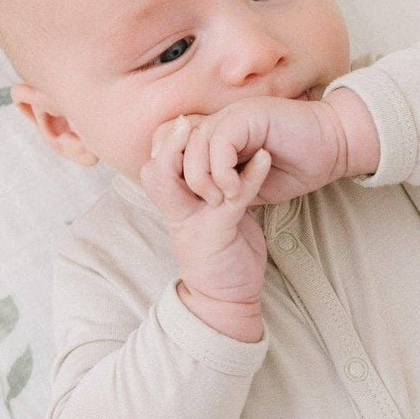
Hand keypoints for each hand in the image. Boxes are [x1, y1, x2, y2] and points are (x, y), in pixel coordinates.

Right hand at [139, 115, 274, 305]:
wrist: (226, 298)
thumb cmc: (222, 253)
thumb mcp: (211, 216)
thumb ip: (209, 190)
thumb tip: (220, 159)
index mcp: (174, 205)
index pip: (155, 166)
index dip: (164, 143)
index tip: (183, 122)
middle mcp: (177, 211)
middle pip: (156, 170)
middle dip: (167, 142)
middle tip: (186, 120)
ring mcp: (194, 222)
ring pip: (176, 181)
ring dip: (194, 153)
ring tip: (213, 129)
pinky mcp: (218, 233)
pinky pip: (230, 199)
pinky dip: (250, 176)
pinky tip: (264, 159)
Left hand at [150, 98, 348, 207]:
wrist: (332, 150)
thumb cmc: (294, 168)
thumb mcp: (247, 187)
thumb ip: (222, 187)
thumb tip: (195, 201)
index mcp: (212, 136)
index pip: (169, 146)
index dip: (168, 171)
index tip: (186, 202)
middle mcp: (216, 122)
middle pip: (172, 143)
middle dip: (182, 179)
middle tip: (207, 203)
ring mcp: (229, 116)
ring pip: (193, 144)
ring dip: (203, 178)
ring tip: (222, 200)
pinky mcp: (246, 115)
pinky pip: (220, 141)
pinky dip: (222, 170)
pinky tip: (235, 189)